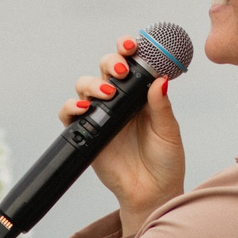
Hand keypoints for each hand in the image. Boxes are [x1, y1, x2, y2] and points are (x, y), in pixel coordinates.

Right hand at [63, 36, 184, 235]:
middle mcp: (118, 101)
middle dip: (110, 62)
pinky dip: (71, 107)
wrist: (151, 193)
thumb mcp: (168, 132)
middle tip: (122, 71)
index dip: (128, 49)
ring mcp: (100, 116)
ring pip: (85, 87)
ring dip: (92, 84)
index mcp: (141, 96)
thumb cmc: (165, 162)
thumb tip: (160, 79)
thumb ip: (161, 106)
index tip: (132, 44)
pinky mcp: (85, 134)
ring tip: (107, 93)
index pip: (131, 64)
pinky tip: (84, 109)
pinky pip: (69, 115)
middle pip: (104, 68)